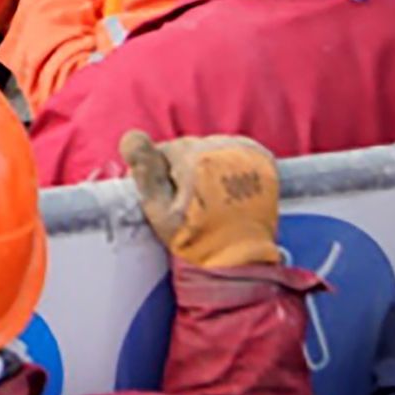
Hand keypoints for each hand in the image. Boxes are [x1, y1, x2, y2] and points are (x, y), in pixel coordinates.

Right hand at [122, 131, 282, 268]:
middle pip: (190, 148)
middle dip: (185, 169)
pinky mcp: (262, 160)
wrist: (239, 259)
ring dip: (208, 166)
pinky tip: (228, 186)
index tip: (168, 198)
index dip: (160, 175)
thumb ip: (145, 170)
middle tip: (190, 202)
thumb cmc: (194, 238)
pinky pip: (237, 150)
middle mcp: (222, 147)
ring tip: (212, 197)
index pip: (164, 150)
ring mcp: (246, 152)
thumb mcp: (158, 209)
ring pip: (213, 148)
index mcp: (194, 157)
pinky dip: (230, 164)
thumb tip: (131, 135)